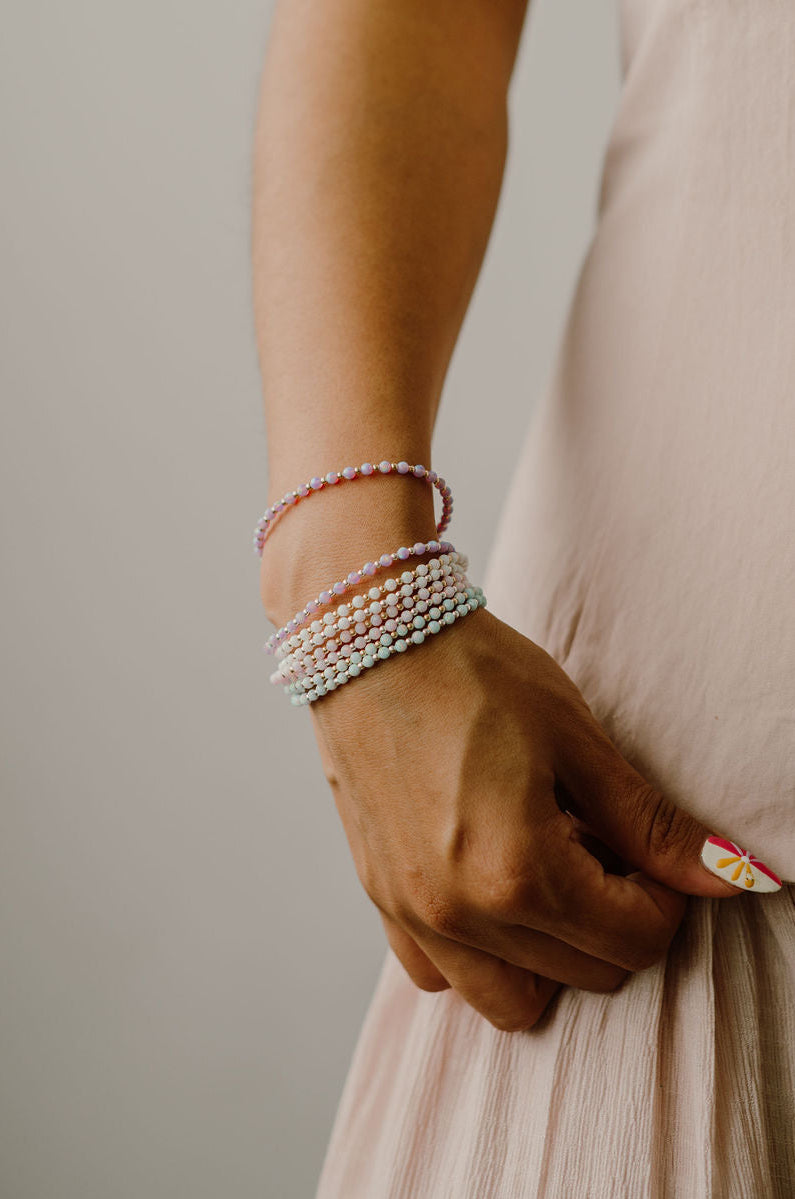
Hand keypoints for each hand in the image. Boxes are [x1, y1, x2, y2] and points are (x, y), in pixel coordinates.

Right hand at [308, 606, 741, 1030]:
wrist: (367, 637)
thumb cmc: (472, 672)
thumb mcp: (575, 740)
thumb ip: (650, 824)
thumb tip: (731, 874)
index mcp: (517, 873)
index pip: (633, 942)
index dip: (663, 898)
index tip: (645, 848)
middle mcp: (459, 914)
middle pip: (584, 974)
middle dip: (614, 920)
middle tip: (601, 846)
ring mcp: (411, 914)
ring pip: (511, 1001)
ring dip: (551, 957)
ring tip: (547, 876)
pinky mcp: (380, 899)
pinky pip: (440, 975)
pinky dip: (479, 954)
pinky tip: (488, 887)